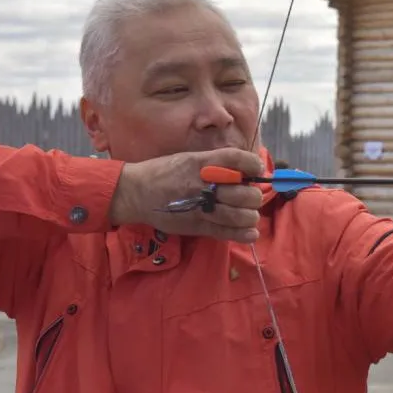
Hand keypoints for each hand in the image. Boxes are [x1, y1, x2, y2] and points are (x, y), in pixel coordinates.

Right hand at [110, 148, 264, 242]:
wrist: (136, 193)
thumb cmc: (163, 173)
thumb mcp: (189, 159)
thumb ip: (215, 163)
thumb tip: (243, 170)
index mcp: (203, 164)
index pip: (238, 159)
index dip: (253, 164)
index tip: (256, 169)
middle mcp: (205, 185)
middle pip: (245, 192)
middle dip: (253, 195)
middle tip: (249, 196)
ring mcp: (202, 208)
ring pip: (241, 215)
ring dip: (251, 215)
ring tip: (249, 214)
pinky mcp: (198, 226)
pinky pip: (227, 232)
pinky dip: (244, 234)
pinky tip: (250, 232)